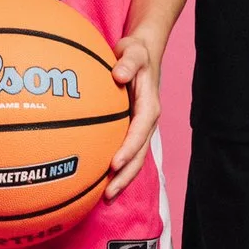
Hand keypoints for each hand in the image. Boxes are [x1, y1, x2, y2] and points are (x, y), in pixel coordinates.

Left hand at [106, 33, 162, 196]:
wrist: (141, 54)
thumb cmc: (135, 52)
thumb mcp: (133, 51)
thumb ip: (128, 62)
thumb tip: (119, 74)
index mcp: (149, 107)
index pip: (139, 133)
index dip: (128, 150)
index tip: (113, 164)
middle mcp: (146, 122)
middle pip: (138, 155)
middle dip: (125, 176)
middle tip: (107, 194)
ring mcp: (140, 128)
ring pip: (134, 159)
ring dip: (122, 178)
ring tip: (105, 197)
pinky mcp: (131, 129)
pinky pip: (125, 152)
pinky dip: (116, 168)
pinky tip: (99, 180)